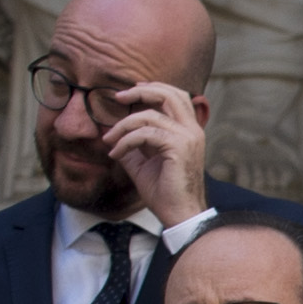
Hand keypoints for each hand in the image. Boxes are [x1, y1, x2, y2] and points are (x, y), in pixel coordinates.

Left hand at [103, 81, 210, 227]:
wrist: (178, 214)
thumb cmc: (164, 192)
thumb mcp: (143, 162)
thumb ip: (134, 144)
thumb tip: (112, 133)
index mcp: (189, 131)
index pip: (176, 96)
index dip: (153, 88)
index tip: (129, 93)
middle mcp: (192, 130)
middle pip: (169, 94)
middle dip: (141, 92)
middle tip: (118, 97)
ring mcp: (188, 138)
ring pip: (150, 114)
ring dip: (123, 125)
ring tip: (109, 140)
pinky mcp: (179, 148)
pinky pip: (145, 134)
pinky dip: (125, 141)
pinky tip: (116, 154)